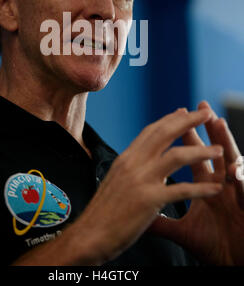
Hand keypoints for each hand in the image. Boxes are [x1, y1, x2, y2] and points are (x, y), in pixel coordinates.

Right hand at [75, 107, 223, 263]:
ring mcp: (141, 180)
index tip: (184, 110)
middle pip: (165, 134)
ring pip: (176, 156)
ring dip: (201, 151)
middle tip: (206, 112)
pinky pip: (182, 190)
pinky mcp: (149, 201)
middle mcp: (133, 163)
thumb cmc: (103, 212)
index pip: (151, 131)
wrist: (88, 235)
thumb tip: (144, 159)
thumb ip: (131, 167)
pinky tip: (216, 188)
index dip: (169, 119)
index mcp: (126, 158)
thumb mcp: (115, 180)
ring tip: (220, 150)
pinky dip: (202, 189)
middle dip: (188, 121)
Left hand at [149, 101, 243, 264]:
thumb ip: (161, 220)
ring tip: (218, 124)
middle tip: (200, 106)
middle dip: (207, 128)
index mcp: (204, 184)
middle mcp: (221, 183)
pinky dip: (241, 180)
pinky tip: (234, 171)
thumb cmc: (214, 245)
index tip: (175, 113)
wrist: (234, 264)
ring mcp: (236, 194)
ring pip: (232, 162)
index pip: (191, 154)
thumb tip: (137, 213)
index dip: (185, 134)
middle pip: (212, 149)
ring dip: (226, 143)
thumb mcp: (183, 232)